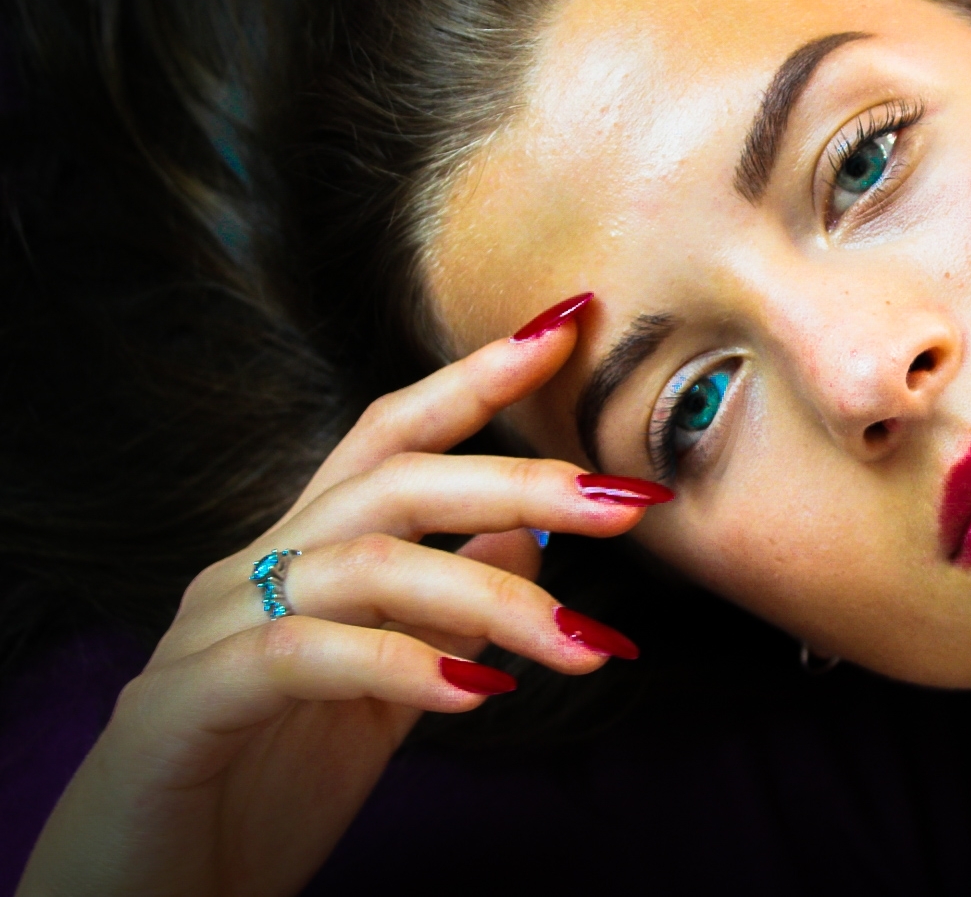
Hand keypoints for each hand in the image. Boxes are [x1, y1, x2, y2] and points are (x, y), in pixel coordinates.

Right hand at [19, 293, 665, 896]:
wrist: (146, 895)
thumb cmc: (264, 784)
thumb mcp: (382, 688)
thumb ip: (441, 609)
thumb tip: (528, 539)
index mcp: (303, 554)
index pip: (392, 435)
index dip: (476, 376)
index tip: (569, 328)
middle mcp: (253, 568)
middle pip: (396, 481)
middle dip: (520, 482)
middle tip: (627, 505)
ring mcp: (212, 629)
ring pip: (367, 563)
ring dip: (493, 601)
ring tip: (583, 644)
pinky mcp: (184, 705)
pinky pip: (300, 656)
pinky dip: (398, 665)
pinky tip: (476, 691)